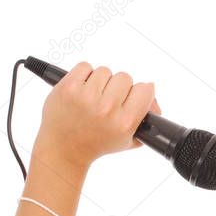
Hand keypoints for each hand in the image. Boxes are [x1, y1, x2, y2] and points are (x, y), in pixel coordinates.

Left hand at [33, 61, 161, 167]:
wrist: (63, 149)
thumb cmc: (96, 144)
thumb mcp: (127, 139)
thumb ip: (145, 118)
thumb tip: (151, 90)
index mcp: (124, 122)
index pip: (145, 90)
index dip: (140, 92)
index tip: (132, 97)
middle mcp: (107, 109)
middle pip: (125, 77)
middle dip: (119, 87)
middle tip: (109, 101)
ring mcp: (86, 97)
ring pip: (105, 71)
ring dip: (101, 81)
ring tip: (93, 98)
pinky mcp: (68, 87)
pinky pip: (85, 66)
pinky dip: (84, 75)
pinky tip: (82, 90)